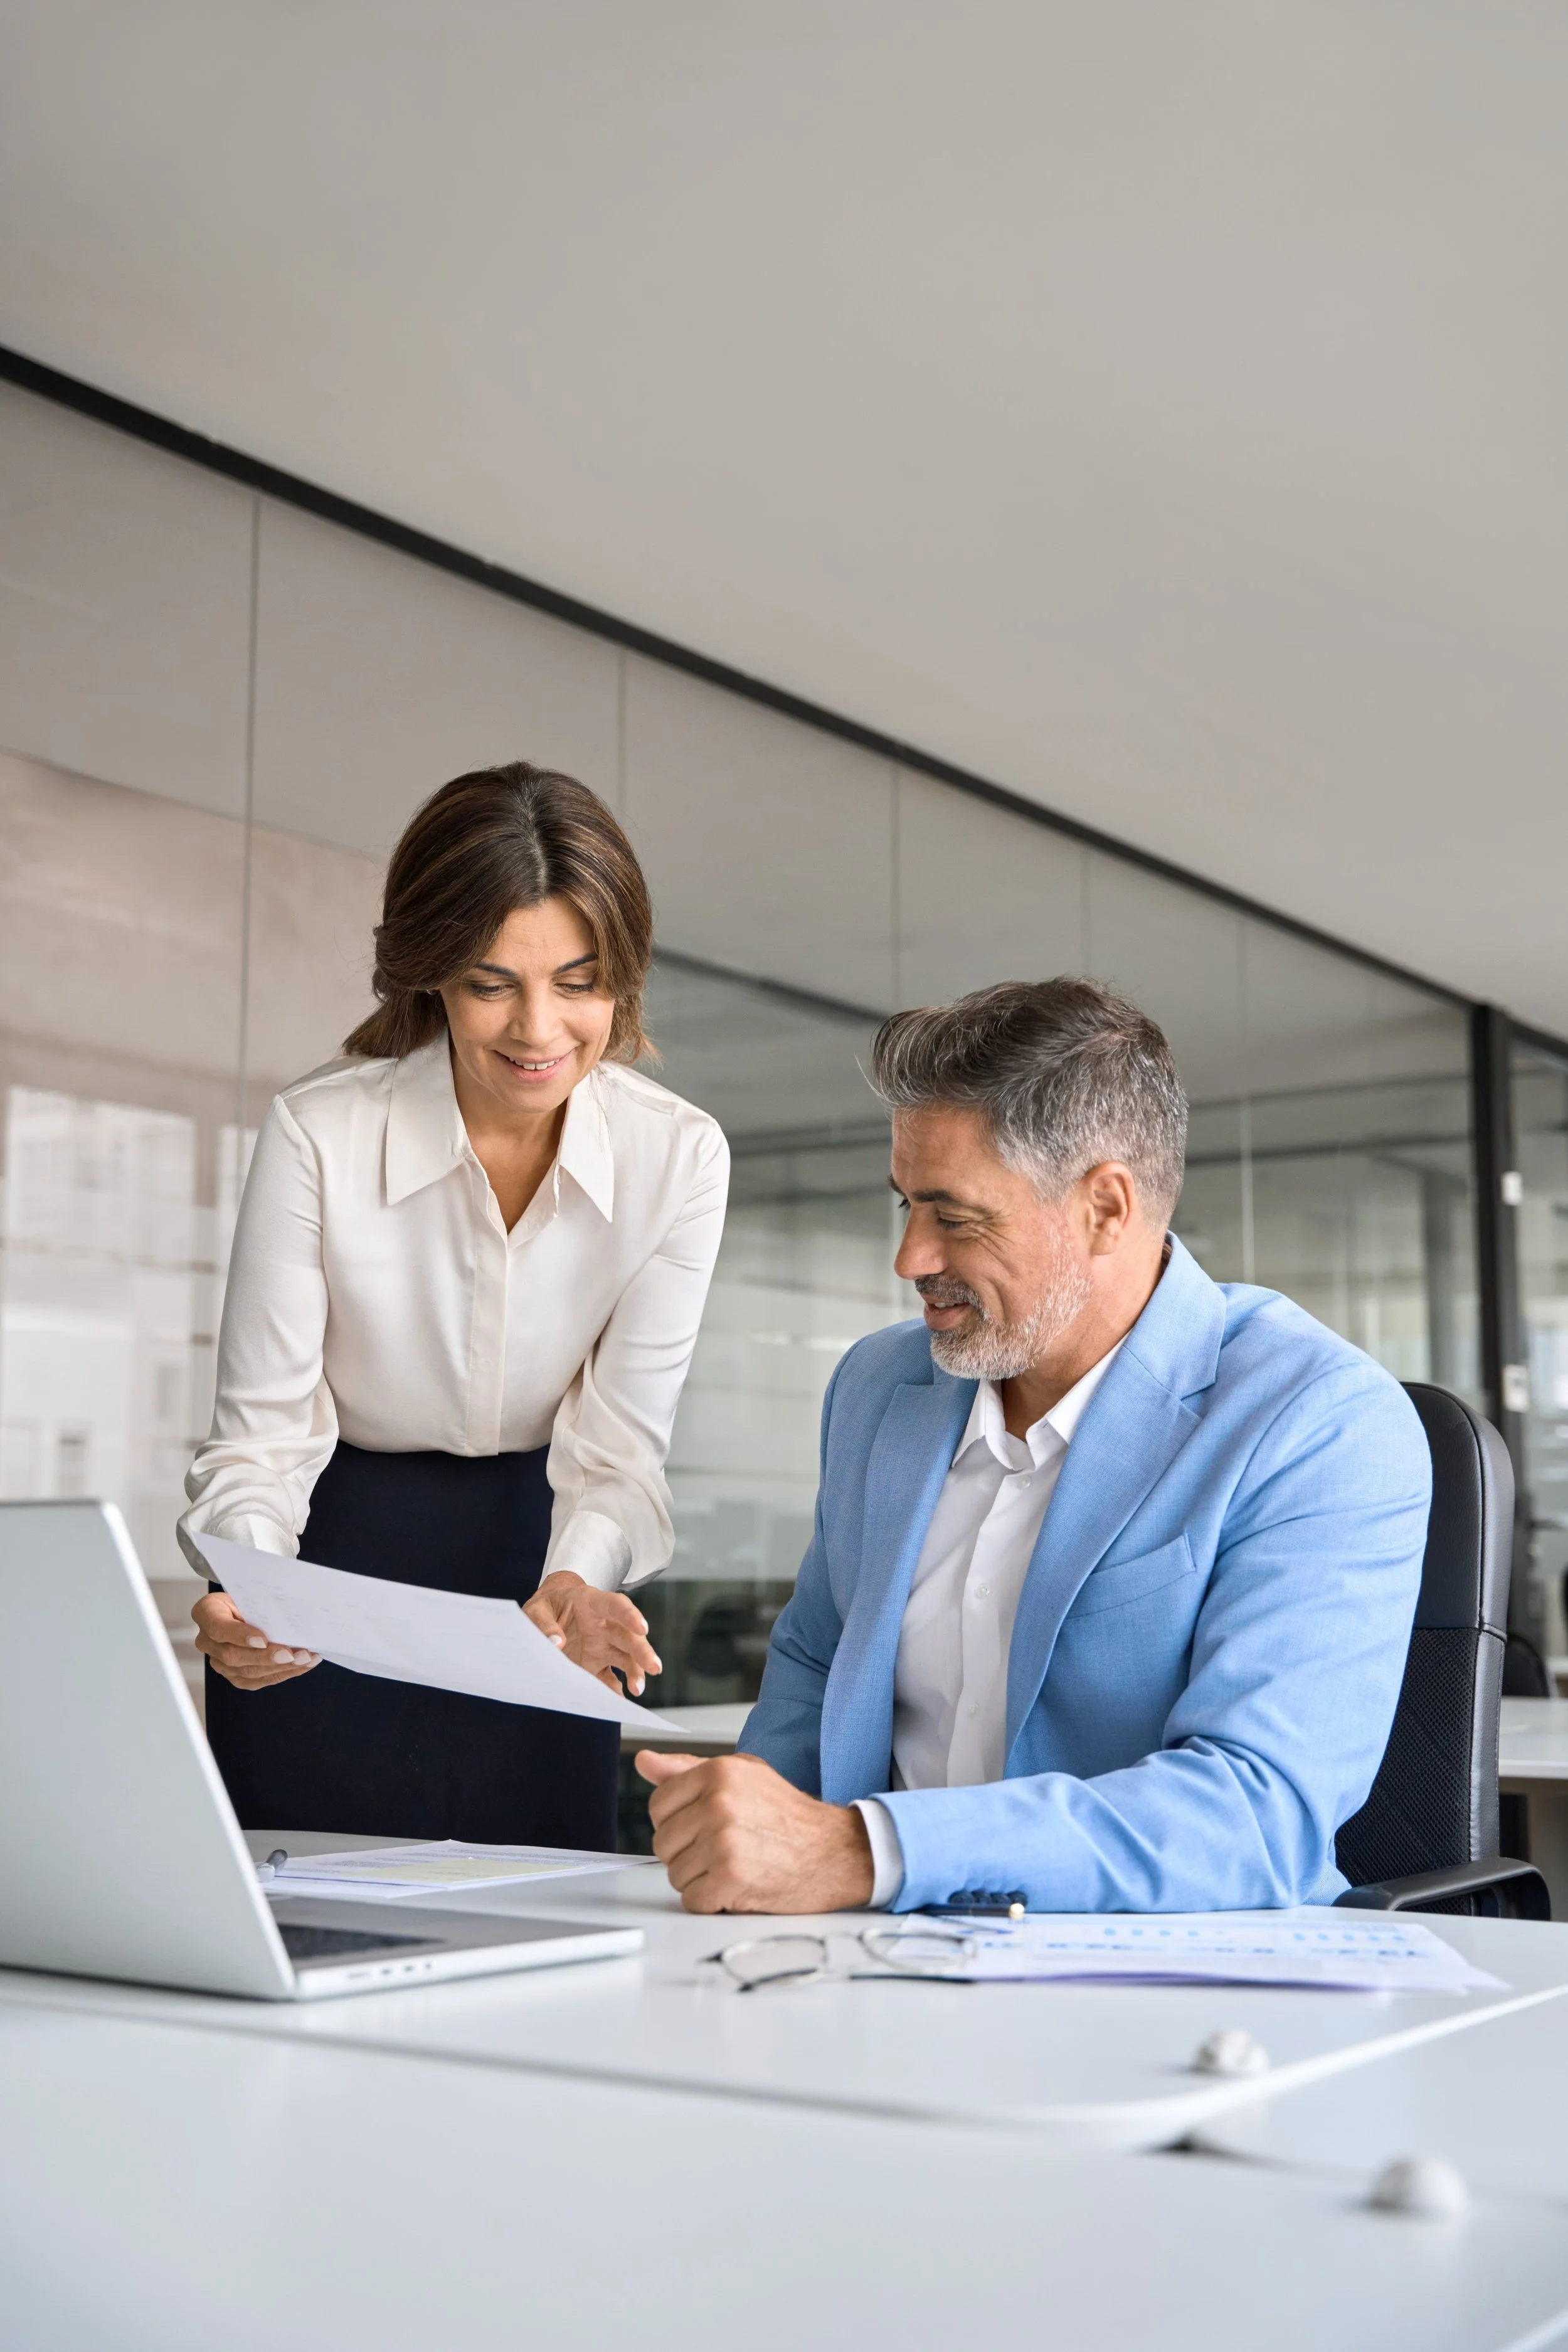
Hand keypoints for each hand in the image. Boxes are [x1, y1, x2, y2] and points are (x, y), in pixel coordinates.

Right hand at [192, 1591, 320, 1690]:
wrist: (243, 1608)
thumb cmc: (246, 1597)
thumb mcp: (248, 1592)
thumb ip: (259, 1605)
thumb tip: (289, 1618)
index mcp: (207, 1613)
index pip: (219, 1628)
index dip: (240, 1636)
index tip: (263, 1640)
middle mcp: (207, 1641)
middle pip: (232, 1655)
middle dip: (266, 1657)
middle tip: (291, 1655)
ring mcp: (219, 1661)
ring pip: (246, 1672)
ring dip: (279, 1668)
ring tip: (304, 1659)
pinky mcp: (233, 1675)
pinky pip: (256, 1681)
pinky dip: (282, 1674)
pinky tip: (300, 1666)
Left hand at [524, 1572, 661, 1695]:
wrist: (547, 1615)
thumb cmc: (546, 1607)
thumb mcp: (537, 1609)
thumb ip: (543, 1623)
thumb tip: (556, 1643)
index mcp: (592, 1603)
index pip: (616, 1605)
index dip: (630, 1616)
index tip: (643, 1628)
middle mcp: (604, 1625)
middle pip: (628, 1636)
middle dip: (642, 1651)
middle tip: (654, 1666)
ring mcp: (603, 1645)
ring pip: (626, 1658)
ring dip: (635, 1672)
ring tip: (638, 1689)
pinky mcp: (597, 1664)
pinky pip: (610, 1678)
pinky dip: (614, 1690)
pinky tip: (618, 1702)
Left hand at [636, 1750, 873, 1914]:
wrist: (836, 1852)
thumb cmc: (790, 1816)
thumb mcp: (744, 1776)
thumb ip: (688, 1769)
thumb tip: (645, 1762)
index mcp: (718, 1773)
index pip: (660, 1805)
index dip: (680, 1823)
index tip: (704, 1827)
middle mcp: (718, 1803)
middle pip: (664, 1842)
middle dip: (689, 1853)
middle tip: (726, 1849)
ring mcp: (723, 1841)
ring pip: (675, 1874)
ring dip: (701, 1879)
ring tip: (736, 1866)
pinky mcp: (730, 1877)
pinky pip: (692, 1899)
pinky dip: (712, 1901)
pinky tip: (738, 1887)